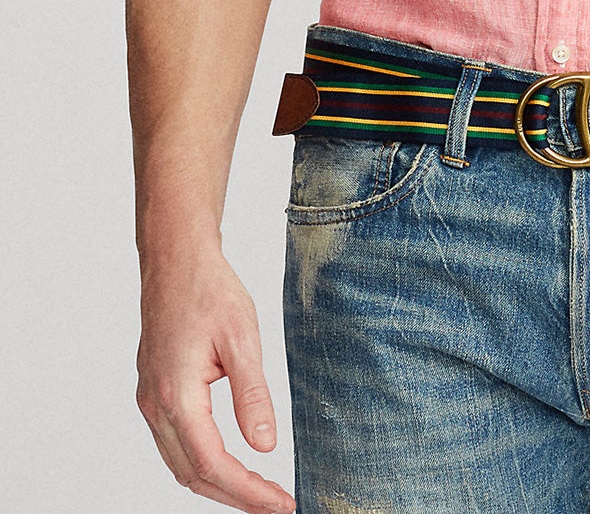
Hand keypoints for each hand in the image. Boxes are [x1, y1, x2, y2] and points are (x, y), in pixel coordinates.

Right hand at [135, 241, 294, 512]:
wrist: (176, 260)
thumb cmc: (209, 290)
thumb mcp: (242, 338)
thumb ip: (252, 395)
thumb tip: (266, 446)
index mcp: (175, 396)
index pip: (212, 465)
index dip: (248, 491)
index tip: (280, 503)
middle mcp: (154, 406)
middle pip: (193, 475)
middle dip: (235, 497)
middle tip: (276, 505)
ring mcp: (149, 401)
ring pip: (180, 464)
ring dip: (218, 484)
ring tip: (259, 492)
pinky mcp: (153, 393)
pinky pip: (174, 445)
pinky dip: (202, 464)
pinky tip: (231, 463)